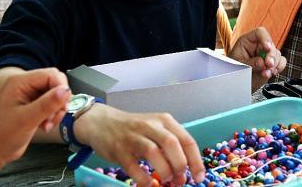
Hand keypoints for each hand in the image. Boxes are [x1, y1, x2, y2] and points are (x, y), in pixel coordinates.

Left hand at [0, 68, 69, 163]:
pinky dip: (53, 115)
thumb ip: (47, 104)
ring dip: (57, 110)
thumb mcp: (26, 119)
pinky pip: (53, 105)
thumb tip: (66, 90)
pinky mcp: (35, 107)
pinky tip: (45, 125)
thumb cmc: (1, 135)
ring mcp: (31, 96)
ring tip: (47, 124)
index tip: (62, 106)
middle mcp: (26, 86)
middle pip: (56, 83)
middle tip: (53, 116)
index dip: (60, 88)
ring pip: (56, 95)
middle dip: (59, 100)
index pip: (51, 75)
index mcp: (20, 82)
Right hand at [76, 105, 204, 185]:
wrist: (102, 122)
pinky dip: (143, 178)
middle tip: (180, 180)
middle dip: (180, 165)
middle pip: (172, 144)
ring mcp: (133, 136)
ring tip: (165, 180)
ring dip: (164, 170)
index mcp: (164, 120)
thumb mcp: (155, 129)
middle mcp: (150, 125)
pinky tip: (148, 183)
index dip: (195, 161)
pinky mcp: (118, 149)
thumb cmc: (134, 129)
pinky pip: (133, 166)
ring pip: (153, 152)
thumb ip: (170, 146)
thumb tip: (184, 172)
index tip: (199, 177)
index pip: (186, 140)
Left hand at [229, 26, 286, 90]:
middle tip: (269, 65)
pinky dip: (279, 67)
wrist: (237, 81)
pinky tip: (272, 73)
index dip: (265, 39)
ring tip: (265, 74)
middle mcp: (258, 45)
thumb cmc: (235, 69)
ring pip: (277, 54)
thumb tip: (262, 63)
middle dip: (272, 56)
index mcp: (248, 41)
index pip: (259, 33)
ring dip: (274, 64)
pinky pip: (281, 61)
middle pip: (271, 44)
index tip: (267, 48)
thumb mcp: (239, 65)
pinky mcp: (272, 62)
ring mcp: (266, 53)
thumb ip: (250, 63)